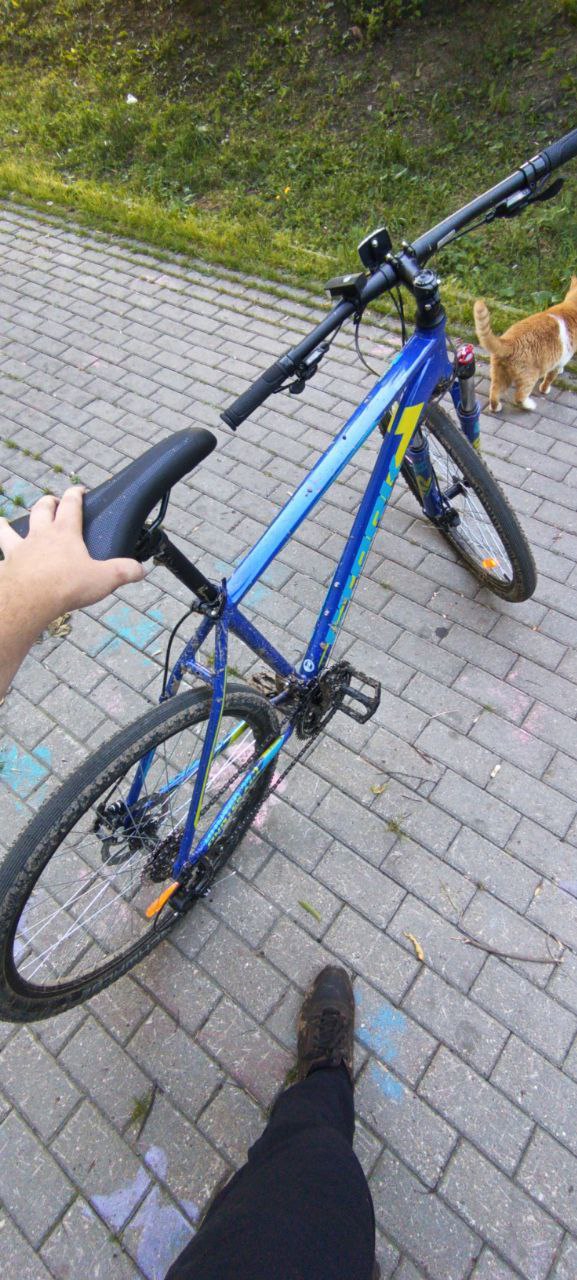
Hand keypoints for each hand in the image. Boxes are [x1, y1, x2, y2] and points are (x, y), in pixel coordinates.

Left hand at [0, 486, 144, 625]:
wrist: (28, 599)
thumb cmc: (65, 585)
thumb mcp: (103, 579)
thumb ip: (123, 572)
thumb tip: (141, 570)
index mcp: (65, 533)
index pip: (71, 504)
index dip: (75, 493)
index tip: (79, 489)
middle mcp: (40, 535)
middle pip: (41, 509)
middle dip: (47, 503)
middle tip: (51, 502)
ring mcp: (19, 549)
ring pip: (9, 529)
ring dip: (7, 525)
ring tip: (5, 522)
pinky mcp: (6, 565)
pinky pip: (0, 555)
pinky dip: (0, 554)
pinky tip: (0, 559)